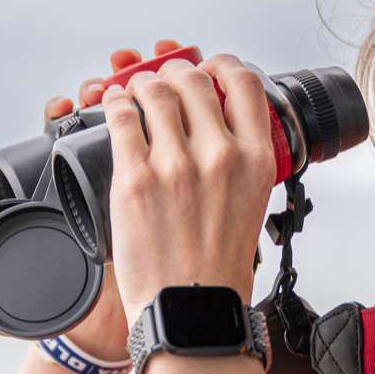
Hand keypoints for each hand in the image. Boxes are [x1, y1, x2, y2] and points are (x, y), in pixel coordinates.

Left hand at [99, 53, 277, 318]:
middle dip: (174, 73)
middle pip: (193, 80)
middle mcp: (220, 155)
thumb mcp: (253, 202)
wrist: (189, 308)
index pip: (244, 83)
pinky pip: (122, 118)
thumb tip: (223, 125)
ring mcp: (176, 165)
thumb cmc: (219, 266)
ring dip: (143, 85)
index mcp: (256, 159)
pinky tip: (117, 108)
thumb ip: (242, 160)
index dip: (220, 65)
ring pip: (155, 91)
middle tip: (166, 82)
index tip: (208, 68)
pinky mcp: (136, 178)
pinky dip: (117, 105)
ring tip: (138, 94)